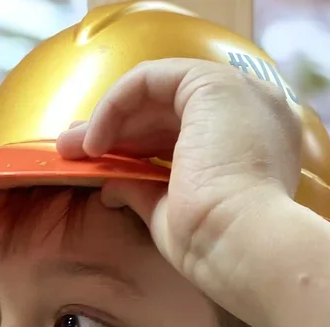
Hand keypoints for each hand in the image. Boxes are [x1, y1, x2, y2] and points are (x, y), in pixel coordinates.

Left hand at [56, 59, 301, 316]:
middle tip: (72, 152)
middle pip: (171, 112)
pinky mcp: (213, 83)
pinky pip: (150, 79)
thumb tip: (112, 187)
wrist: (243, 245)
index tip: (101, 166)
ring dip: (109, 119)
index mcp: (259, 145)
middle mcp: (256, 112)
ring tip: (70, 149)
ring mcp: (239, 92)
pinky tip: (94, 141)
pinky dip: (115, 104)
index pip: (189, 133)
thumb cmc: (216, 244)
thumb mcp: (174, 214)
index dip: (139, 146)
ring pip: (159, 94)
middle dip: (117, 131)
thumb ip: (145, 192)